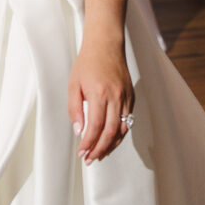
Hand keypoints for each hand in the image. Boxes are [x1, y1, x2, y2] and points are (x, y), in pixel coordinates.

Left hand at [69, 40, 132, 165]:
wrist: (106, 45)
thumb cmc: (87, 63)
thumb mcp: (73, 85)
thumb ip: (75, 109)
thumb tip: (79, 131)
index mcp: (99, 94)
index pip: (95, 127)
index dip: (89, 144)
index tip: (82, 153)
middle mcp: (116, 97)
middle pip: (111, 133)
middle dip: (100, 149)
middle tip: (91, 159)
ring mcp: (126, 97)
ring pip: (122, 129)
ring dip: (111, 145)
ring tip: (100, 153)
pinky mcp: (131, 96)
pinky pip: (128, 120)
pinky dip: (119, 133)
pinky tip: (110, 139)